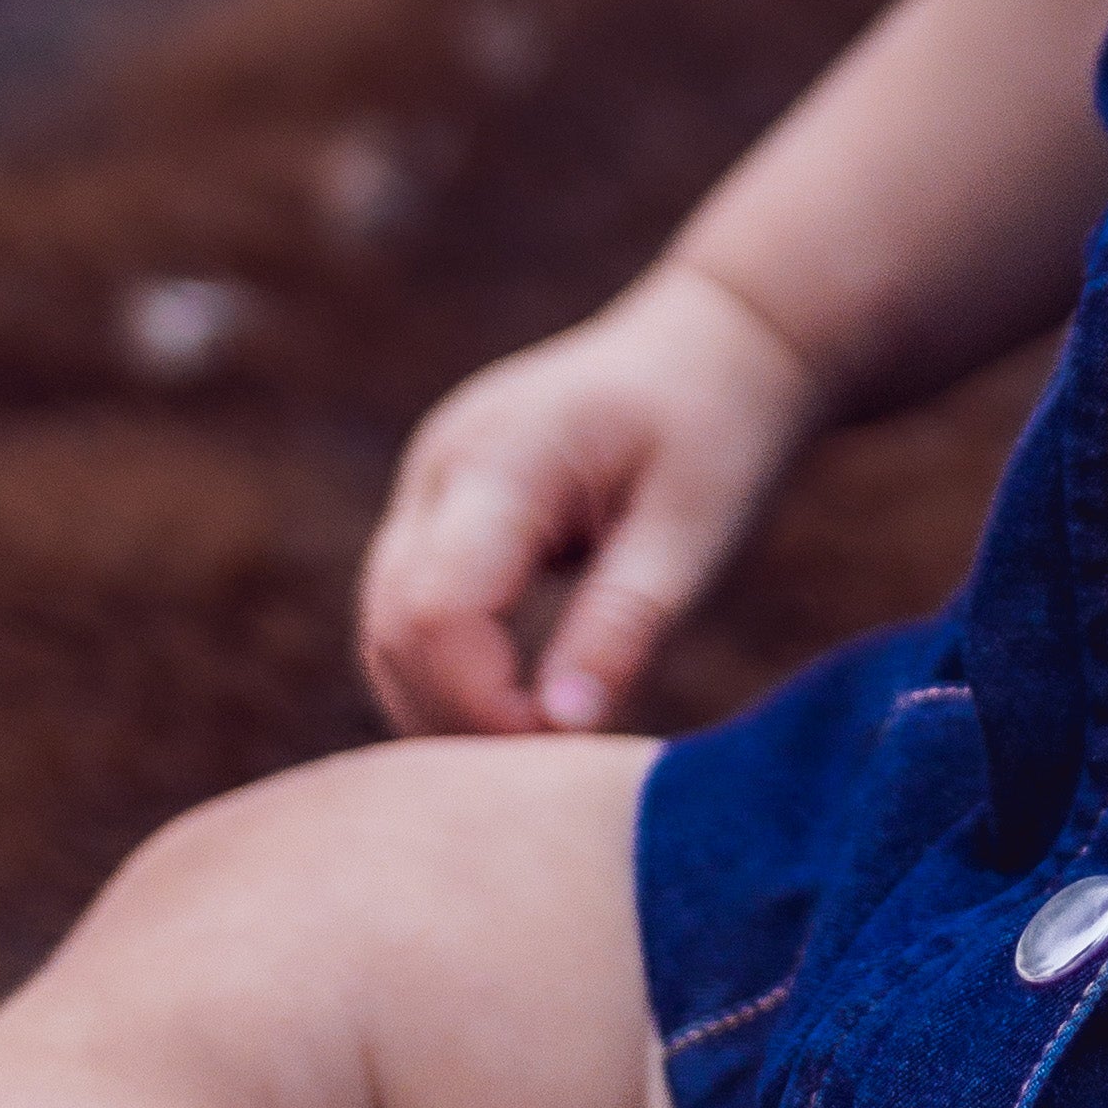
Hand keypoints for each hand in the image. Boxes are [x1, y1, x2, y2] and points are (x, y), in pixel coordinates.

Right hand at [358, 262, 817, 739]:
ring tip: (543, 743)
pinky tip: (520, 706)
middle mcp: (444, 464)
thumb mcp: (697, 526)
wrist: (720, 342)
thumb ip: (626, 622)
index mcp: (505, 457)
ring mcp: (432, 480)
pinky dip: (451, 667)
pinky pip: (410, 604)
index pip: (435, 609)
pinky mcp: (443, 504)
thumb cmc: (722, 426)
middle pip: (393, 624)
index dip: (479, 700)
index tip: (565, 745)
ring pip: (386, 622)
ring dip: (445, 698)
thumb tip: (562, 731)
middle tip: (555, 766)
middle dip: (457, 713)